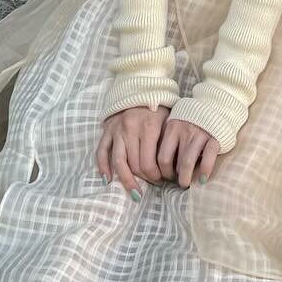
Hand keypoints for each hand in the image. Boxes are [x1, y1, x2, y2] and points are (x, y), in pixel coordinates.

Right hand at [96, 106, 222, 193]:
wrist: (138, 89)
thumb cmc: (158, 107)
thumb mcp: (168, 119)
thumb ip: (170, 140)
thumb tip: (180, 165)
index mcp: (148, 128)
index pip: (149, 162)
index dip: (156, 175)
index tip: (164, 179)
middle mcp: (130, 130)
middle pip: (135, 165)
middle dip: (146, 178)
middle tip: (154, 182)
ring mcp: (117, 131)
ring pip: (119, 162)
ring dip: (127, 180)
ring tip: (135, 193)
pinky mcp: (107, 131)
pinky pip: (102, 152)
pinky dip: (103, 167)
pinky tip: (108, 180)